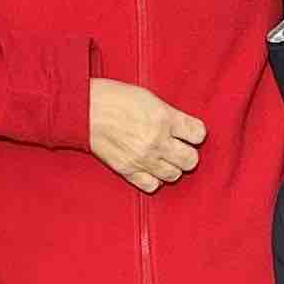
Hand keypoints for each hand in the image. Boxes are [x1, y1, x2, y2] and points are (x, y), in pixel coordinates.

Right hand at [88, 78, 204, 192]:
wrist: (85, 109)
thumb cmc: (114, 98)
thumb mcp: (148, 97)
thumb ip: (168, 114)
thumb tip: (183, 128)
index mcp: (164, 118)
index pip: (198, 134)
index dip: (195, 133)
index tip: (189, 133)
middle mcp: (157, 140)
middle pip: (191, 160)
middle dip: (187, 153)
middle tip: (178, 147)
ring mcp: (143, 158)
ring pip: (174, 175)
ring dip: (172, 167)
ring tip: (163, 158)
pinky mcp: (128, 170)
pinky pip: (152, 185)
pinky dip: (154, 179)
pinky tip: (150, 168)